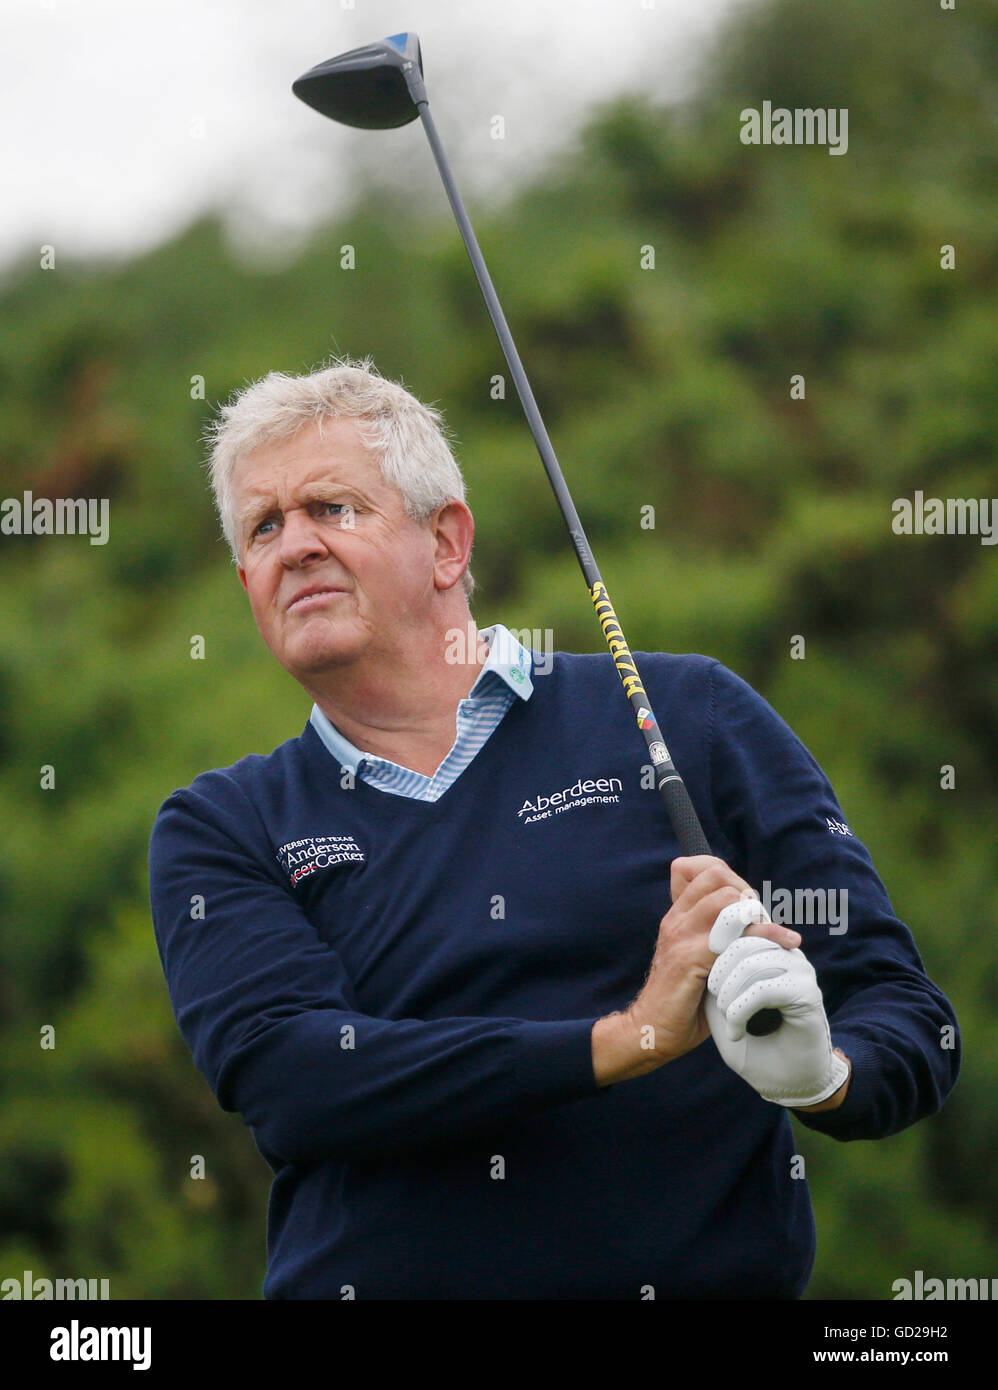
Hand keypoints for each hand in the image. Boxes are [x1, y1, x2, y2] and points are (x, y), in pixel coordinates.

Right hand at [622, 856, 800, 1067]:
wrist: (652, 1029)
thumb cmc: (682, 999)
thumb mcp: (697, 956)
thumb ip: (715, 934)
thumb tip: (753, 919)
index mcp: (678, 915)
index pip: (705, 868)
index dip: (734, 879)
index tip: (750, 906)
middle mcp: (677, 919)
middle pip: (718, 877)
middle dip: (748, 895)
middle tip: (762, 921)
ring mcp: (680, 937)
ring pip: (726, 900)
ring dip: (756, 915)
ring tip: (775, 935)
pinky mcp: (688, 959)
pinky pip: (732, 938)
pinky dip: (765, 938)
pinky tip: (785, 946)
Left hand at [704, 926, 850, 1106]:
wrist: (786, 1084)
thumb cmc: (751, 1045)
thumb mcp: (720, 1005)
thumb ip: (711, 975)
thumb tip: (695, 945)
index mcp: (767, 949)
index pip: (738, 922)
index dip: (714, 938)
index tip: (699, 973)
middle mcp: (785, 954)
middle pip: (741, 937)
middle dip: (717, 968)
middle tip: (711, 997)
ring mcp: (799, 970)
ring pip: (750, 961)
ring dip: (727, 992)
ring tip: (723, 1016)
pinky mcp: (806, 994)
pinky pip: (763, 989)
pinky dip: (740, 1010)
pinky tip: (734, 1031)